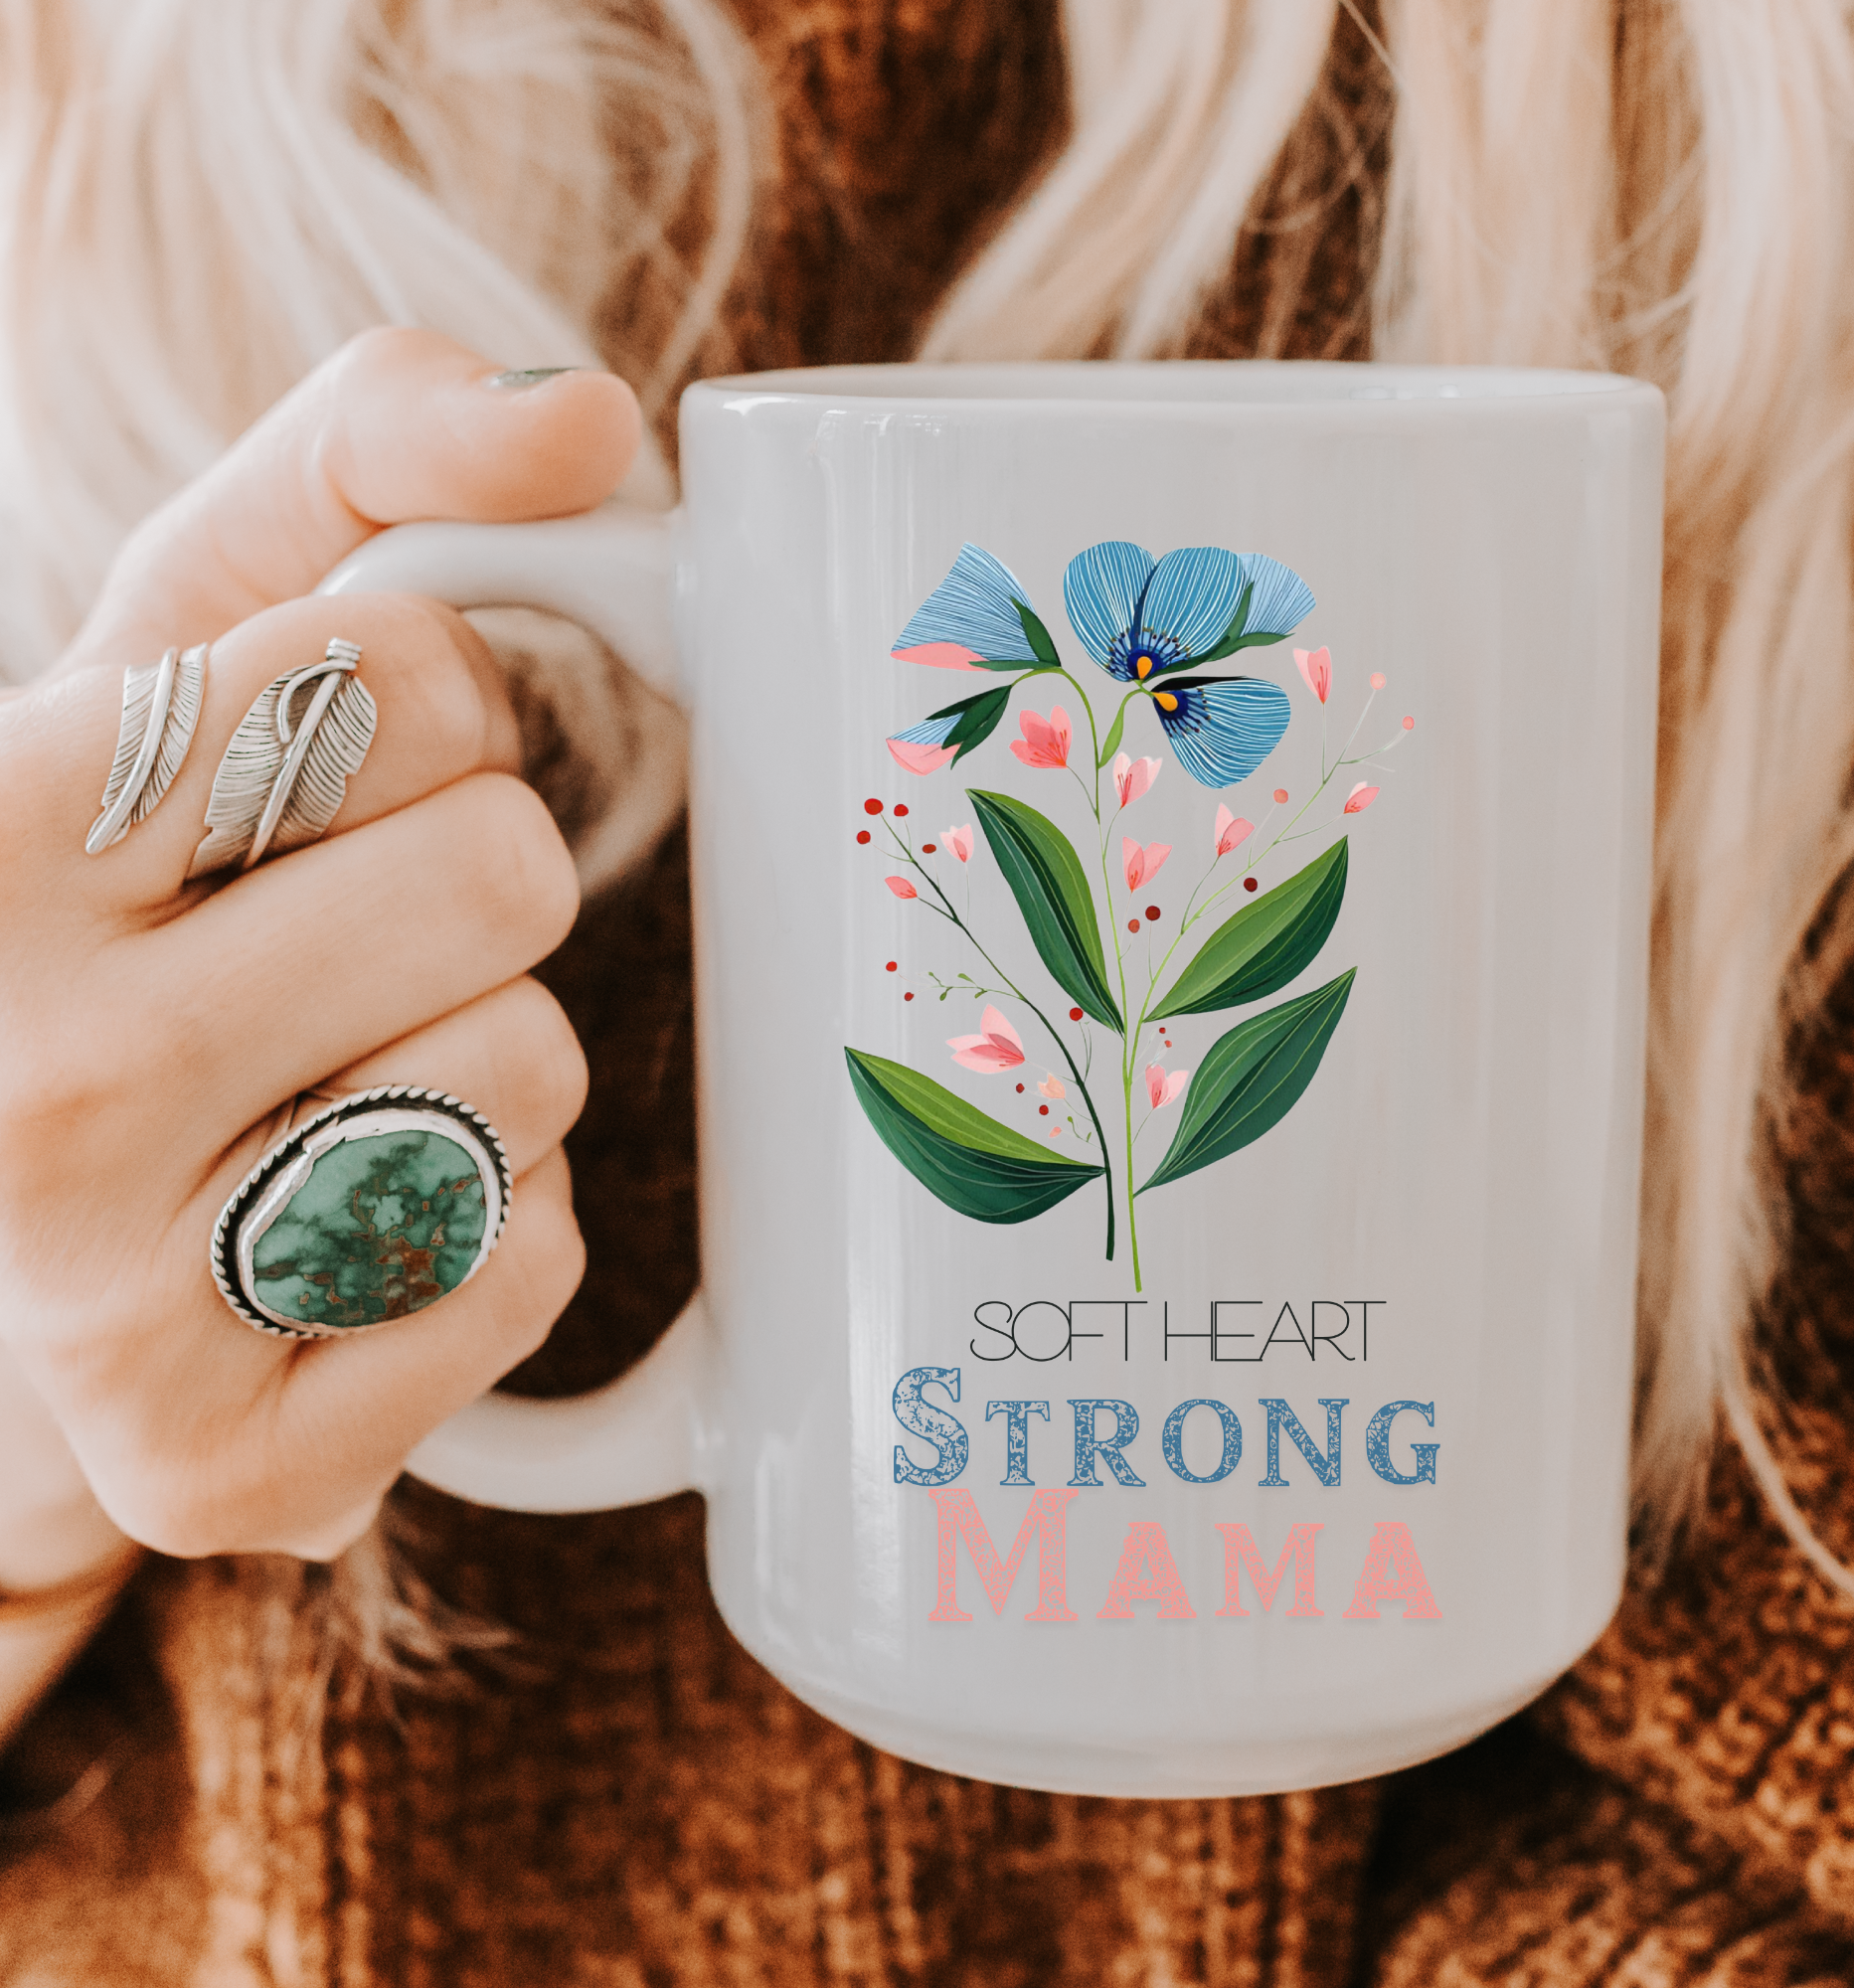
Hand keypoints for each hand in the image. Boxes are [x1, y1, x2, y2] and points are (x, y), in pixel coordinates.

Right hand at [0, 329, 643, 1560]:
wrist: (12, 1192)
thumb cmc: (131, 888)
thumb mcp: (188, 636)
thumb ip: (372, 458)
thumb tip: (590, 420)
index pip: (418, 672)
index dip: (433, 709)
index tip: (324, 776)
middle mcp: (19, 1078)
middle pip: (503, 873)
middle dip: (472, 882)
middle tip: (342, 938)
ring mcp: (112, 1307)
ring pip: (529, 1073)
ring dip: (484, 1057)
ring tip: (334, 1078)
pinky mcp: (231, 1468)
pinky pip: (532, 1267)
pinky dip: (497, 1228)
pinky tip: (357, 1221)